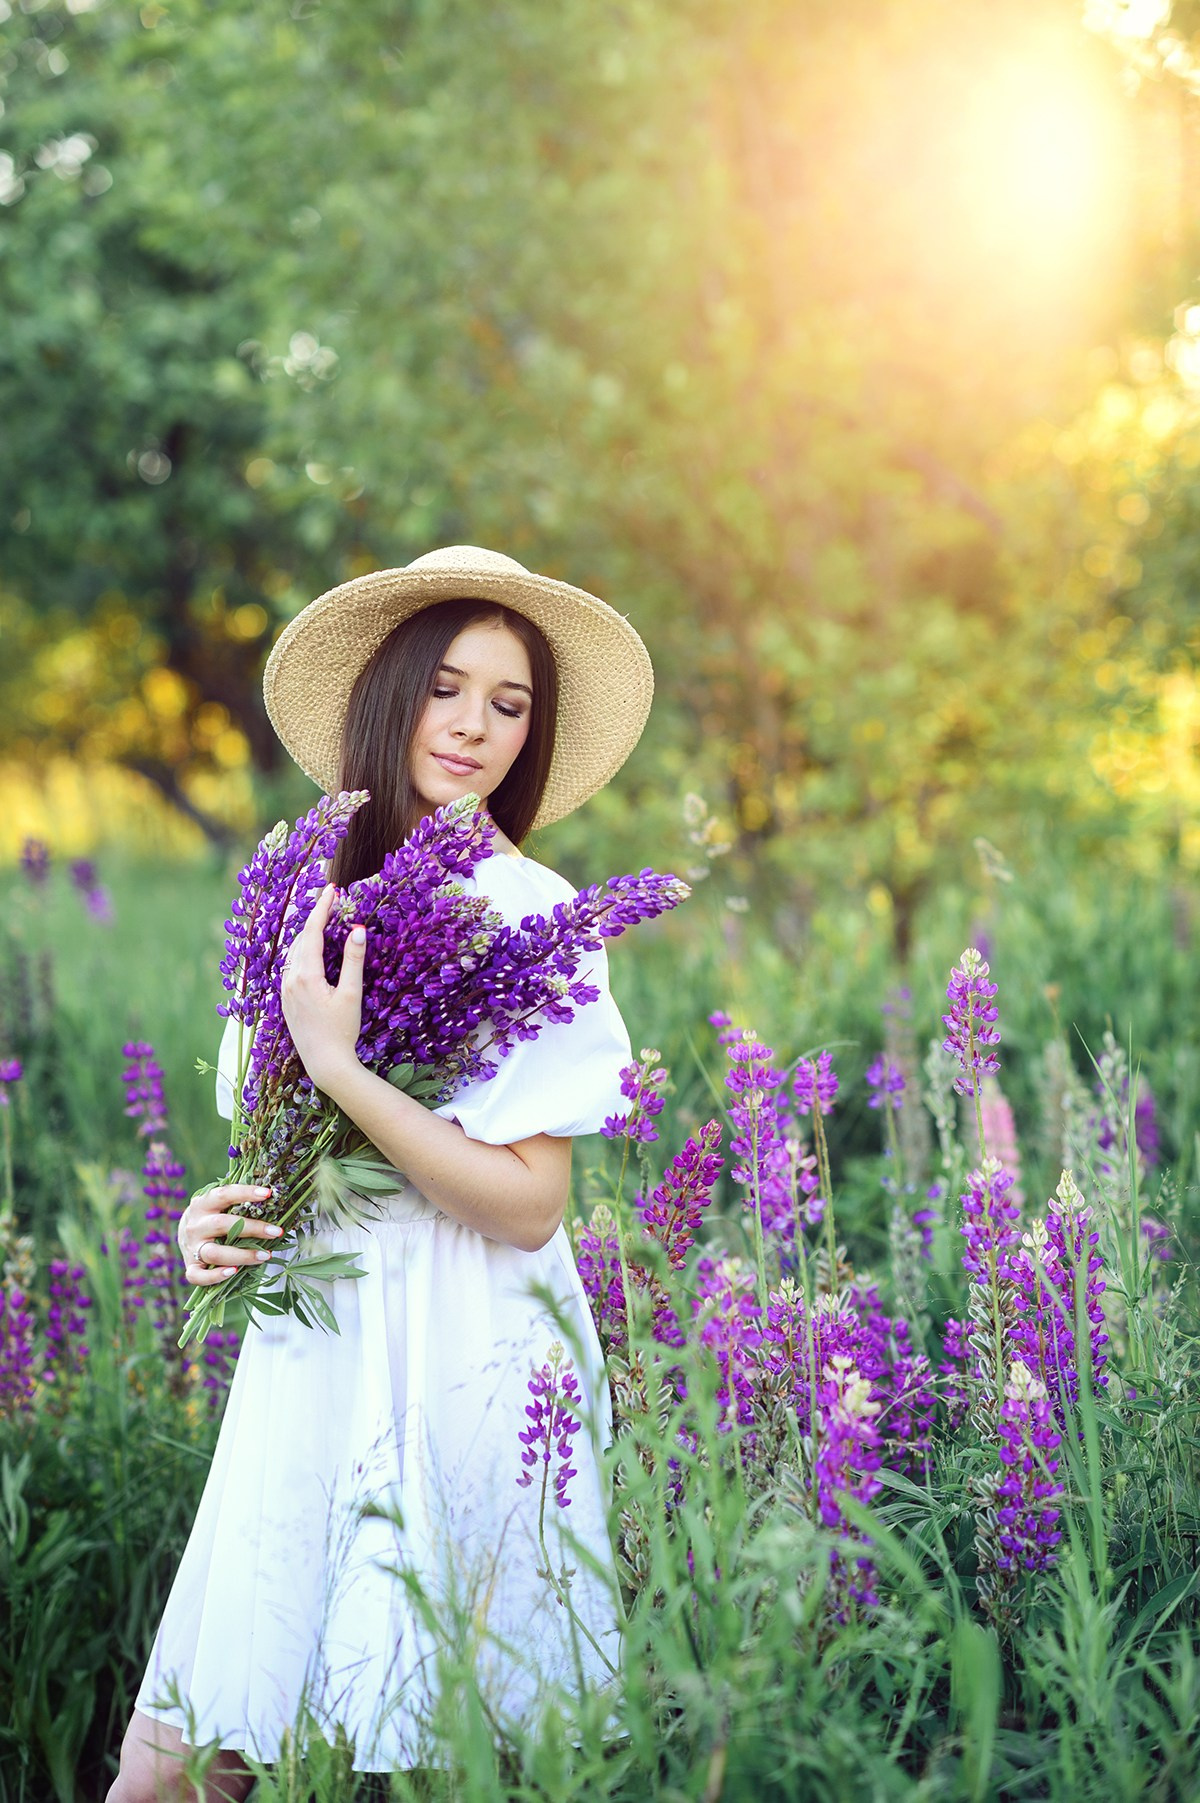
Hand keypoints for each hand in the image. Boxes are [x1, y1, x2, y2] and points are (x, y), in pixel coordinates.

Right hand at [178, 1183, 283, 1287]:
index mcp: (203, 1204)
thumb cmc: (210, 1217)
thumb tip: (271, 1198)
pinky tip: (233, 1272)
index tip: (268, 1194)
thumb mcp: (218, 1205)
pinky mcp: (190, 1267)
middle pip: (222, 1225)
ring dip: (242, 1255)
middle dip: (253, 1228)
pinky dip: (215, 1276)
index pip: (224, 1194)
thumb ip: (238, 1202)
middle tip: (276, 1232)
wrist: (182, 1235)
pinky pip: (198, 1276)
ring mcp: (191, 1247)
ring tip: (265, 1256)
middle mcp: (195, 1225)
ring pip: (214, 1253)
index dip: (245, 1193)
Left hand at [280, 882, 366, 1094]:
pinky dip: (303, 952)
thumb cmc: (342, 1031)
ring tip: (325, 921)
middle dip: (316, 918)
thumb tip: (358, 929)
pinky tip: (313, 952)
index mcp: (306, 975)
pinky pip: (292, 967)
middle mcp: (290, 980)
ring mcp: (285, 990)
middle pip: (301, 938)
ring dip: (309, 934)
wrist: (324, 1063)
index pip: (313, 931)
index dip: (322, 908)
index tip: (332, 889)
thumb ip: (353, 960)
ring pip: (295, 952)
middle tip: (333, 901)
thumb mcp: (351, 994)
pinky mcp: (286, 1000)